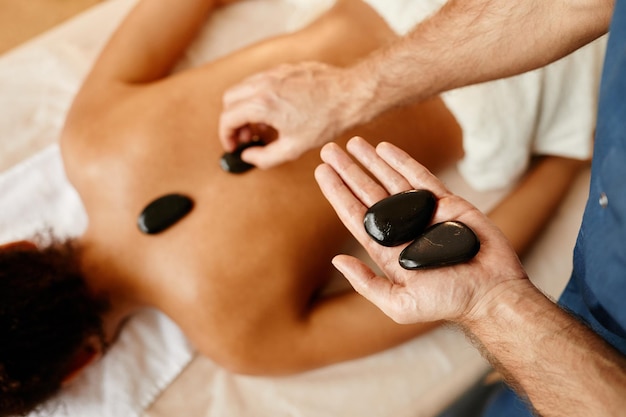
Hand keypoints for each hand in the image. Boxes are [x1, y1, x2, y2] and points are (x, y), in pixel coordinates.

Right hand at [219, 62, 364, 168]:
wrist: (349, 95)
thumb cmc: (326, 120)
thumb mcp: (293, 149)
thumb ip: (264, 157)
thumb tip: (248, 156)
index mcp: (262, 104)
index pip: (227, 118)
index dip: (226, 136)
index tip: (234, 146)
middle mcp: (263, 84)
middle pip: (229, 100)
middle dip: (232, 120)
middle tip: (245, 137)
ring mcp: (273, 73)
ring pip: (243, 87)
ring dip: (244, 107)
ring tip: (261, 126)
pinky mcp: (284, 68)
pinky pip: (260, 80)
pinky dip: (257, 96)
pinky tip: (274, 112)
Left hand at [314, 137, 528, 324]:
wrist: (492, 293)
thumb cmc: (448, 302)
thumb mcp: (400, 304)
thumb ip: (367, 283)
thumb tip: (336, 260)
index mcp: (386, 250)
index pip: (355, 215)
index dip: (338, 193)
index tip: (322, 172)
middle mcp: (402, 228)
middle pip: (368, 192)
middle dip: (348, 171)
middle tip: (328, 150)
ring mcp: (423, 213)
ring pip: (390, 180)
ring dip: (370, 161)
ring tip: (351, 143)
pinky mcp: (447, 203)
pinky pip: (420, 176)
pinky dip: (402, 161)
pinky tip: (383, 149)